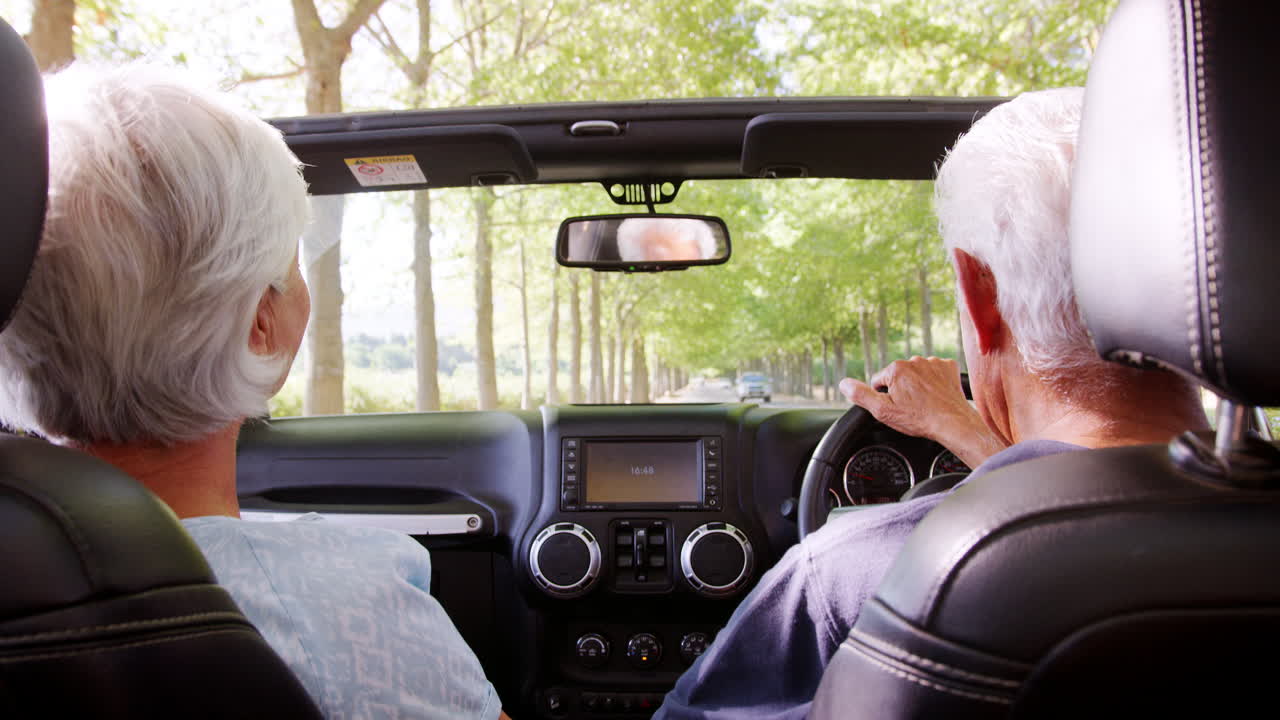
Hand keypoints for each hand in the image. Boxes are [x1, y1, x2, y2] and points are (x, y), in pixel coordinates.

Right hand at [838, 357, 1008, 468]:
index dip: (885, 397)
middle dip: (902, 389)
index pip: (879, 381)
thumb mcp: (883, 411)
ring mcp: (933, 362)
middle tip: (912, 407)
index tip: (897, 407)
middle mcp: (914, 360)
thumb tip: (843, 383)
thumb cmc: (919, 419)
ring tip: (925, 402)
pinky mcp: (948, 366)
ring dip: (918, 385)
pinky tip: (936, 394)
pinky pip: (935, 371)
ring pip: (917, 373)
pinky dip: (935, 381)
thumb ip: (861, 395)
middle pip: (899, 376)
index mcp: (896, 369)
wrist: (953, 423)